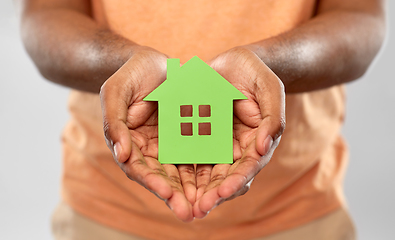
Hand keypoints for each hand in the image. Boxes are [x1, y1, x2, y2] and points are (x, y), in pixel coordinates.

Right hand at [100, 47, 194, 221]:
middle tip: (190, 212)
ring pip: (181, 172)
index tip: (167, 193)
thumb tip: (121, 155)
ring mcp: (169, 144)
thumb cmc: (130, 75)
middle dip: (175, 196)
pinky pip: (198, 154)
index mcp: (128, 142)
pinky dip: (207, 167)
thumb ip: (115, 122)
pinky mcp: (187, 137)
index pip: (138, 168)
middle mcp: (149, 149)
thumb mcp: (115, 92)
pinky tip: (221, 178)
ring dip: (193, 190)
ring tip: (208, 204)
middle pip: (161, 177)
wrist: (154, 62)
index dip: (151, 182)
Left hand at [193, 46, 285, 217]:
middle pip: (227, 177)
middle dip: (214, 194)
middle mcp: (238, 149)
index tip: (223, 191)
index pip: (249, 166)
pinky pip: (190, 157)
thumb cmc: (255, 73)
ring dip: (197, 191)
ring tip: (184, 205)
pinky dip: (183, 172)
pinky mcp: (200, 138)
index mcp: (257, 141)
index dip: (237, 179)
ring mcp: (217, 144)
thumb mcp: (269, 89)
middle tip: (199, 208)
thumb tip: (265, 147)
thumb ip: (273, 117)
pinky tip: (171, 183)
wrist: (232, 62)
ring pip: (207, 173)